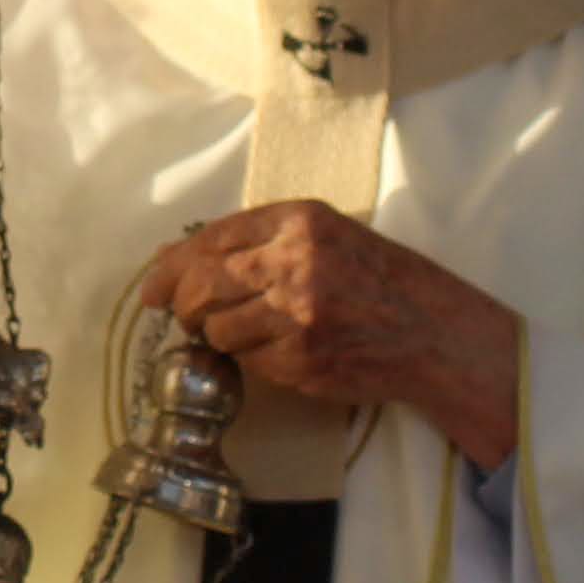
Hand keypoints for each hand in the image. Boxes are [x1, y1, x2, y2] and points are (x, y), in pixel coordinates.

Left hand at [134, 199, 523, 468]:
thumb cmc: (375, 278)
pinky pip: (248, 361)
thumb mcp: (322, 236)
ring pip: (218, 329)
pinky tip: (279, 350)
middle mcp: (296, 262)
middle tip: (185, 316)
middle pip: (202, 285)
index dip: (173, 265)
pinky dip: (252, 360)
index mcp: (299, 221)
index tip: (153, 285)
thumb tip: (171, 257)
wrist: (430, 330)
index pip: (211, 238)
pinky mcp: (301, 359)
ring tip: (247, 331)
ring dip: (219, 336)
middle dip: (182, 305)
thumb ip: (253, 240)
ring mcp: (298, 314)